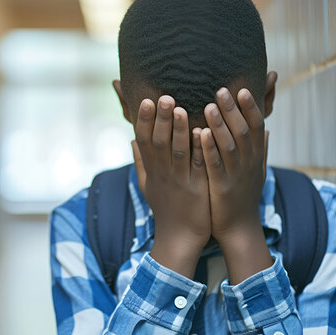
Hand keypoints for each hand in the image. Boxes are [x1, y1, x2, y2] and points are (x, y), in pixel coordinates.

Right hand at [132, 96, 209, 277]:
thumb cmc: (164, 208)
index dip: (143, 121)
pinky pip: (198, 166)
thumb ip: (140, 160)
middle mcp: (163, 172)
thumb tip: (131, 139)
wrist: (179, 237)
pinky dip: (200, 149)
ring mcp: (179, 180)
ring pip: (177, 151)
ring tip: (181, 108)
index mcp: (151, 169)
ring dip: (178, 129)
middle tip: (163, 97)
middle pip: (158, 142)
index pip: (143, 140)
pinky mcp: (197, 188)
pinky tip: (204, 132)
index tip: (145, 100)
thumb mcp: (147, 184)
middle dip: (160, 119)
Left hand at [200, 87, 271, 282]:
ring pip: (229, 146)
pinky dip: (208, 148)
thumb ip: (260, 149)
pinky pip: (214, 165)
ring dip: (220, 125)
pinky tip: (199, 134)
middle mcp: (249, 163)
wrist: (237, 228)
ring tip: (209, 105)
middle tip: (221, 89)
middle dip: (233, 109)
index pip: (256, 126)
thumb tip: (266, 129)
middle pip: (243, 131)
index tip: (241, 89)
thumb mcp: (256, 171)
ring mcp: (236, 175)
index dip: (250, 107)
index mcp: (256, 156)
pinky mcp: (221, 188)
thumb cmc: (243, 196)